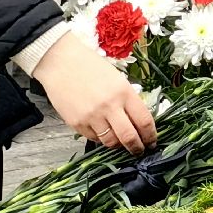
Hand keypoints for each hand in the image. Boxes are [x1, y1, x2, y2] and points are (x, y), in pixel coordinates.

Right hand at [33, 31, 156, 153]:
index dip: (150, 135)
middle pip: (129, 137)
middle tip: (140, 150)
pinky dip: (100, 138)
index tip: (152, 141)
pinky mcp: (77, 123)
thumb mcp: (117, 79)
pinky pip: (94, 138)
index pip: (144, 120)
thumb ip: (127, 99)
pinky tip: (102, 131)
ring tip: (120, 142)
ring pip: (111, 142)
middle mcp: (109, 106)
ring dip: (118, 144)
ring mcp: (92, 116)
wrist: (61, 63)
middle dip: (137, 147)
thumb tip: (137, 120)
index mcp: (124, 92)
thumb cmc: (90, 66)